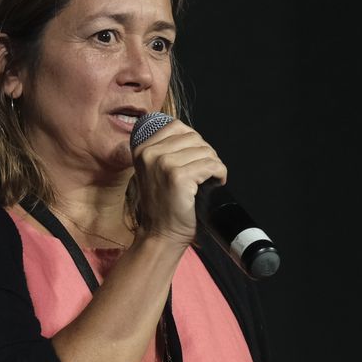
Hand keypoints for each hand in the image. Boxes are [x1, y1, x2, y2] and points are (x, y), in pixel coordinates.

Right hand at [132, 118, 225, 244]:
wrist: (160, 234)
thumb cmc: (162, 206)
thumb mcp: (154, 172)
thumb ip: (164, 151)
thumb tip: (192, 137)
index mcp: (142, 149)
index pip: (176, 126)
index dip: (193, 141)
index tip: (196, 158)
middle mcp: (150, 153)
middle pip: (193, 137)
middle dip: (205, 153)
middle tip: (206, 172)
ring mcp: (163, 164)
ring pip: (204, 150)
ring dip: (213, 164)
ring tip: (209, 178)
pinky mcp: (178, 177)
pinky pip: (211, 165)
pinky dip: (220, 174)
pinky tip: (216, 182)